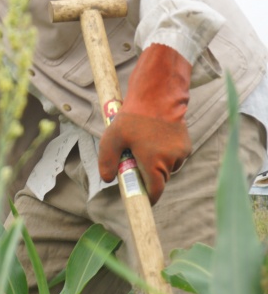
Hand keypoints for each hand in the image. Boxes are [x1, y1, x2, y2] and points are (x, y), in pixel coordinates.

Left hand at [98, 44, 192, 203]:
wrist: (158, 96)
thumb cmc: (133, 117)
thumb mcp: (112, 138)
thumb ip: (107, 161)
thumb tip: (108, 179)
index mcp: (154, 163)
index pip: (155, 191)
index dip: (148, 197)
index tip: (142, 198)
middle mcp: (171, 161)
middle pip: (160, 179)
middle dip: (148, 175)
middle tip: (134, 160)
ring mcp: (181, 153)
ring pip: (168, 167)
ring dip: (157, 163)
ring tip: (143, 145)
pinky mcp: (186, 144)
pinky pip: (174, 156)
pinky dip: (165, 153)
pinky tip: (154, 138)